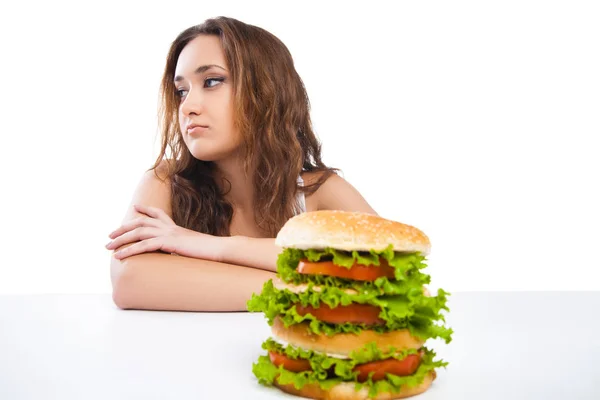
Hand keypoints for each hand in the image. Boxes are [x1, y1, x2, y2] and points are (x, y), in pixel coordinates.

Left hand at [106, 204, 224, 260]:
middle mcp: (171, 228)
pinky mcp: (169, 242)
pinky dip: (130, 250)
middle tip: (110, 236)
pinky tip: (120, 256)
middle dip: (124, 229)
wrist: (219, 249)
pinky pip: (145, 245)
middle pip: (141, 223)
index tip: (135, 207)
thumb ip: (183, 248)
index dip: (145, 210)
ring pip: (139, 232)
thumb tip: (179, 254)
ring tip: (108, 247)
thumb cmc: (210, 251)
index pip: (159, 214)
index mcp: (177, 228)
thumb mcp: (193, 248)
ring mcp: (169, 233)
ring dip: (122, 239)